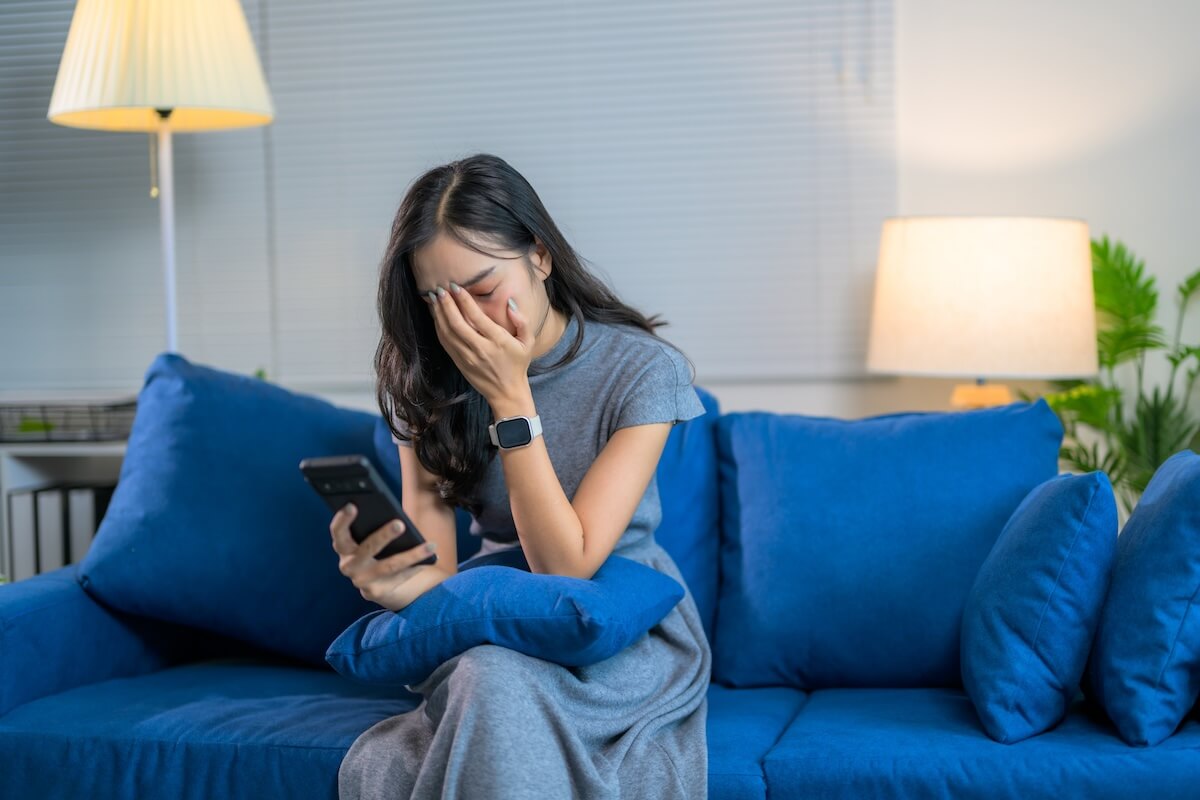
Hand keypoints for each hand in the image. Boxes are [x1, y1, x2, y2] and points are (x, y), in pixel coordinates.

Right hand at [329, 503, 445, 611]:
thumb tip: (397, 519)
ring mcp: (361, 581)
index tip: (352, 506)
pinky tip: (431, 559)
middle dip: (383, 536)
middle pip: (367, 548)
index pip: (337, 532)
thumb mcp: (369, 539)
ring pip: (389, 566)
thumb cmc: (375, 550)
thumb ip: (373, 527)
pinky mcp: (376, 592)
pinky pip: (400, 577)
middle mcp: (348, 565)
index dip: (342, 519)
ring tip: (431, 545)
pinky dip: (416, 567)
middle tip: (400, 524)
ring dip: (412, 555)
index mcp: (343, 547)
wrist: (375, 584)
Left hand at [424, 283, 534, 403]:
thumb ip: (522, 321)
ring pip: (447, 333)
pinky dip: (438, 327)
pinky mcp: (459, 363)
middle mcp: (481, 349)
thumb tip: (510, 303)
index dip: (464, 300)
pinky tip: (436, 316)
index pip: (476, 317)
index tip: (456, 287)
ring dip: (439, 314)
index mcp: (498, 341)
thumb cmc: (518, 364)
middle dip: (446, 305)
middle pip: (457, 324)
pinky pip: (445, 343)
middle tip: (440, 289)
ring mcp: (468, 357)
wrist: (507, 393)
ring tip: (434, 298)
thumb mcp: (528, 342)